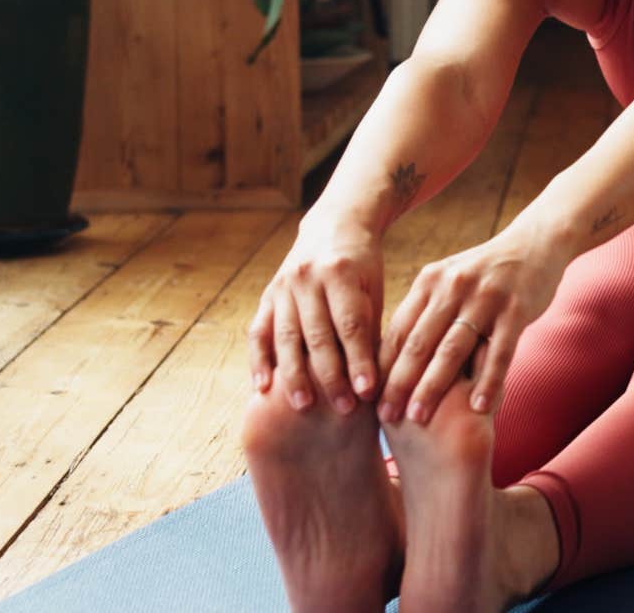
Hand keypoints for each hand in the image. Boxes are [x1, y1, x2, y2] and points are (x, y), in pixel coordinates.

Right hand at [248, 224, 384, 413]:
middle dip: (331, 376)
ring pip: (286, 337)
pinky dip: (258, 361)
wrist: (334, 224)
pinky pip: (259, 331)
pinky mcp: (268, 294)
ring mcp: (283, 286)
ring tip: (303, 407)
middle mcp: (307, 278)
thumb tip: (374, 377)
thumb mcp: (374, 287)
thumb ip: (370, 326)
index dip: (360, 360)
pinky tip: (262, 388)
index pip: (351, 325)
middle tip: (344, 409)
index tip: (369, 392)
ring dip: (293, 375)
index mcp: (342, 273)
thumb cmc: (364, 266)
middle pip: (318, 335)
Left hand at [377, 236, 563, 424]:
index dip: (381, 367)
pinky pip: (499, 352)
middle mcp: (453, 287)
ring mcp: (486, 298)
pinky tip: (478, 407)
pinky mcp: (516, 310)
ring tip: (419, 417)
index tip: (369, 398)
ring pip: (452, 350)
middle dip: (398, 383)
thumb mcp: (449, 280)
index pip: (398, 330)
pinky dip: (488, 381)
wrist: (536, 242)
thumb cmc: (486, 273)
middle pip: (419, 343)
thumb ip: (425, 310)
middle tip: (385, 416)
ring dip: (432, 387)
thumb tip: (391, 353)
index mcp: (430, 281)